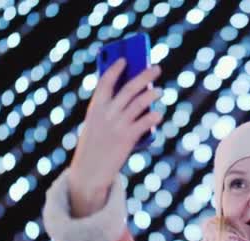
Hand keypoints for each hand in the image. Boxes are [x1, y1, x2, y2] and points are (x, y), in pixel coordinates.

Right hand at [68, 59, 162, 216]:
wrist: (89, 172)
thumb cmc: (95, 147)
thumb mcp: (97, 126)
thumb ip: (112, 111)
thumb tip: (137, 97)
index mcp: (95, 108)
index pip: (105, 82)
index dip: (115, 69)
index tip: (124, 59)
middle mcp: (106, 114)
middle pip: (128, 88)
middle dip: (144, 75)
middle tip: (157, 68)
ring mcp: (117, 126)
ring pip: (138, 103)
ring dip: (151, 94)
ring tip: (160, 90)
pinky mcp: (126, 139)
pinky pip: (143, 124)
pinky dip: (152, 117)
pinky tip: (158, 113)